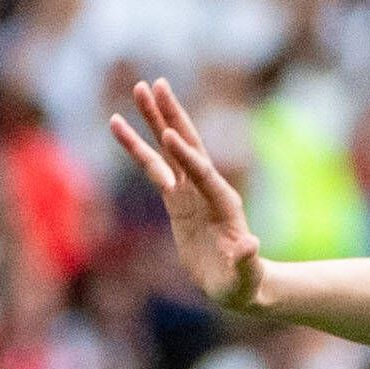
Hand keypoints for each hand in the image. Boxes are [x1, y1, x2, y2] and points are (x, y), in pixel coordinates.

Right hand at [108, 76, 265, 313]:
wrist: (237, 284)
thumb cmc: (243, 284)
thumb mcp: (246, 278)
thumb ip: (247, 262)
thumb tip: (251, 246)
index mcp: (224, 203)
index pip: (203, 174)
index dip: (188, 158)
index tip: (171, 137)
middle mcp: (207, 189)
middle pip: (187, 145)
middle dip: (171, 116)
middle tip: (155, 84)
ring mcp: (189, 190)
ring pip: (167, 148)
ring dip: (153, 119)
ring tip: (138, 88)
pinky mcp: (174, 197)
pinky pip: (152, 165)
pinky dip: (136, 145)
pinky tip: (118, 124)